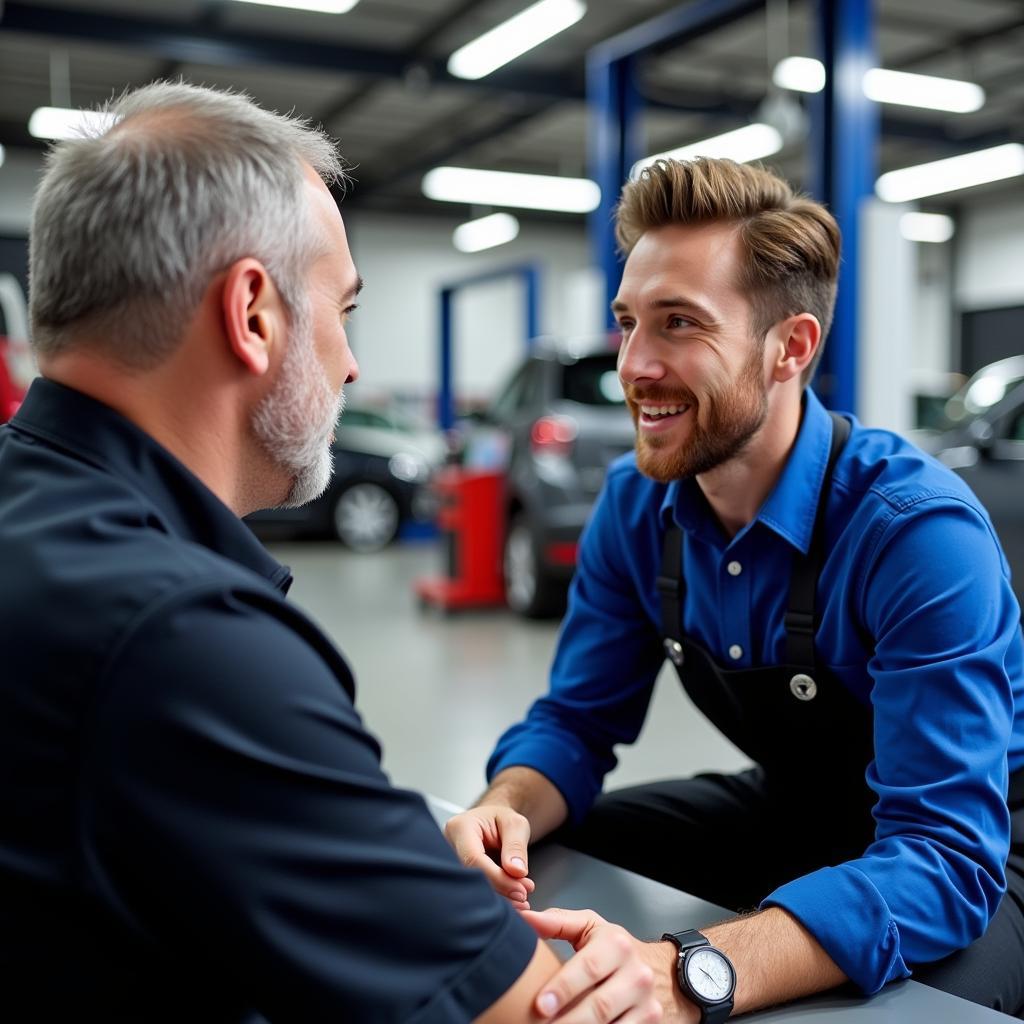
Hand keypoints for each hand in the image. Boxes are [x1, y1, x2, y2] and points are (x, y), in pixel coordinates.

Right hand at [443, 805, 535, 905]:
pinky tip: (511, 900)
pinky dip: (495, 898)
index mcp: (460, 827)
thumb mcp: (515, 824)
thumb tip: (517, 871)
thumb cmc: (501, 820)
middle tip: (523, 896)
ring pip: (472, 890)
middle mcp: (449, 847)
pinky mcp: (458, 878)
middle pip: (471, 879)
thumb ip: (516, 846)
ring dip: (499, 898)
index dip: (498, 878)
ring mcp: (451, 864)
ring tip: (521, 898)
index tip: (520, 890)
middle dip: (500, 891)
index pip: (474, 859)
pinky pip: (475, 892)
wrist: (494, 823)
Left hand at [522, 908, 683, 1021]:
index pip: (588, 968)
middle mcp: (636, 972)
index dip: (563, 988)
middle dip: (568, 1019)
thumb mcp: (590, 926)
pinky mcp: (651, 1021)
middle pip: (599, 1004)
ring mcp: (646, 1000)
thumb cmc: (614, 947)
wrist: (659, 967)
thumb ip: (557, 922)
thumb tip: (525, 919)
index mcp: (617, 944)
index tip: (540, 1004)